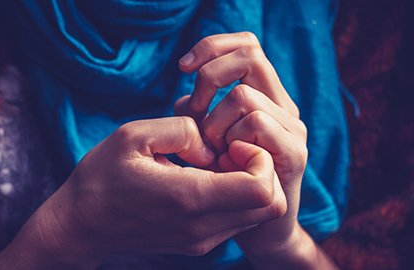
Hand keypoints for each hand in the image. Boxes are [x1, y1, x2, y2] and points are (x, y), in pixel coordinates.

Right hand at [0, 116, 286, 269]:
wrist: (80, 224)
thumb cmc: (101, 176)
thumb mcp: (134, 135)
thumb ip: (183, 130)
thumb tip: (210, 146)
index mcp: (188, 198)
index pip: (262, 189)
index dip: (260, 159)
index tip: (231, 142)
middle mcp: (202, 227)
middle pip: (269, 205)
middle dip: (261, 170)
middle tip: (227, 149)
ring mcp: (202, 240)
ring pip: (258, 214)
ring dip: (249, 183)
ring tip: (213, 163)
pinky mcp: (198, 243)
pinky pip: (238, 220)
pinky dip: (234, 196)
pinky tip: (204, 178)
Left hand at [176, 32, 307, 254]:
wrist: (258, 227)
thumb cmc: (227, 179)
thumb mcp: (208, 138)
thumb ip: (199, 113)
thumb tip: (186, 100)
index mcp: (266, 96)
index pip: (247, 44)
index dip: (213, 46)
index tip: (183, 68)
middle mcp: (283, 105)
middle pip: (249, 57)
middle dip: (209, 79)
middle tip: (196, 112)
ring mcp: (291, 128)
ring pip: (245, 96)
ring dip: (216, 122)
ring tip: (214, 150)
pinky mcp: (294, 153)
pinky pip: (257, 124)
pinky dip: (232, 139)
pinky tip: (227, 160)